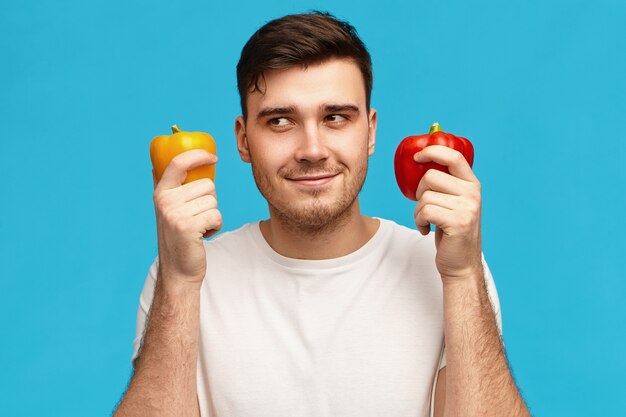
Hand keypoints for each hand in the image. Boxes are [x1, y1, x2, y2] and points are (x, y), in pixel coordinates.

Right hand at [152, 149, 221, 286]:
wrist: (178, 271)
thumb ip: (165, 188)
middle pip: (207, 185)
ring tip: (199, 227)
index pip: (178, 162)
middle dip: (210, 201)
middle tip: (197, 217)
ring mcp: (175, 214)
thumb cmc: (178, 238)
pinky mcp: (187, 227)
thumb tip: (156, 164)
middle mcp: (165, 201)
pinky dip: (216, 226)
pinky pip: (216, 215)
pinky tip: (204, 235)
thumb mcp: (166, 210)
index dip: (198, 155)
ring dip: (213, 215)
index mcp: (161, 193)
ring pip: (214, 201)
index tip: (212, 157)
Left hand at [413, 145, 482, 280]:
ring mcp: (467, 207)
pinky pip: (424, 212)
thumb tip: (421, 161)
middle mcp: (472, 193)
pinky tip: (426, 230)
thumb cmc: (451, 233)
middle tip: (424, 207)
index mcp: (472, 184)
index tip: (417, 156)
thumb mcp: (454, 203)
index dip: (433, 151)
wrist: (462, 264)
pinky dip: (418, 222)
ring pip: (425, 196)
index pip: (454, 156)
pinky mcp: (458, 222)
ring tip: (426, 222)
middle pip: (430, 177)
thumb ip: (446, 185)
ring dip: (418, 211)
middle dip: (419, 192)